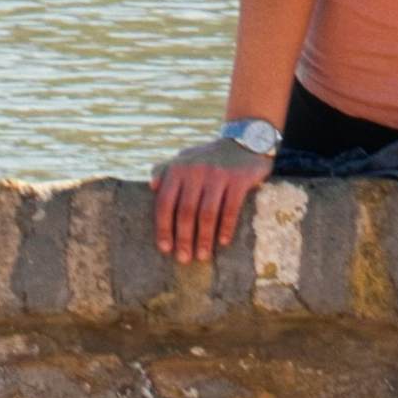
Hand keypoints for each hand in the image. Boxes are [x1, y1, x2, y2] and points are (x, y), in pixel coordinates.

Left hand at [152, 135, 273, 266]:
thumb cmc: (211, 156)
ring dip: (204, 238)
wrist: (246, 139)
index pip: (165, 203)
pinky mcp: (238, 179)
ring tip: (202, 255)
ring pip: (207, 213)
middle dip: (183, 238)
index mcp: (179, 169)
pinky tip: (223, 242)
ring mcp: (218, 174)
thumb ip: (167, 169)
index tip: (165, 248)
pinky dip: (226, 227)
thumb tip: (151, 186)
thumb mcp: (186, 158)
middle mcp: (196, 171)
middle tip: (184, 258)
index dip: (163, 228)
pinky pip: (230, 209)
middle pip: (185, 212)